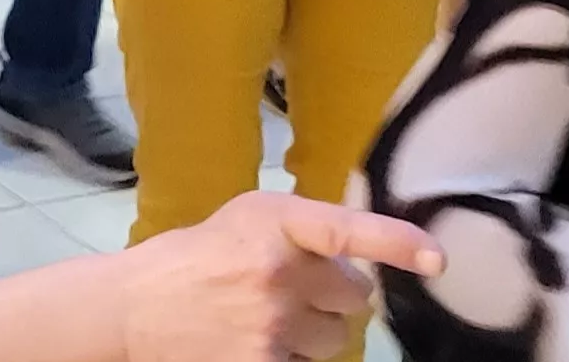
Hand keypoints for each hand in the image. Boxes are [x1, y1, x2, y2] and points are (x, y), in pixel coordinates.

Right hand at [116, 191, 443, 360]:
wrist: (132, 308)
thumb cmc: (194, 258)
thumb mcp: (244, 222)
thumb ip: (299, 231)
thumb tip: (362, 258)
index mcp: (271, 221)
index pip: (344, 229)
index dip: (395, 243)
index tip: (437, 258)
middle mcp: (276, 269)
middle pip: (355, 296)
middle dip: (335, 298)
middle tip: (294, 294)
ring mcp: (271, 323)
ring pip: (337, 338)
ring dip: (316, 333)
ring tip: (270, 321)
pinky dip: (292, 357)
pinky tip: (256, 342)